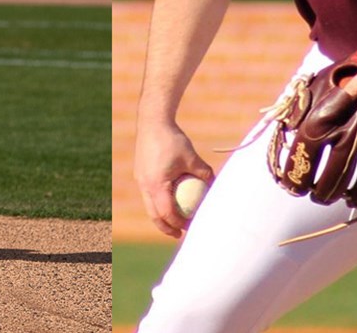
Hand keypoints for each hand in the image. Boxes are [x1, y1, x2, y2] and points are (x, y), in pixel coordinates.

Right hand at [134, 119, 212, 238]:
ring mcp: (140, 179)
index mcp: (156, 185)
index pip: (167, 213)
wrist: (152, 121)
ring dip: (160, 214)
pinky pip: (148, 193)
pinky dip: (157, 200)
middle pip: (154, 214)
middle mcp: (144, 185)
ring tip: (173, 220)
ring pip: (149, 204)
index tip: (190, 228)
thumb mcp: (192, 158)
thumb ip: (204, 174)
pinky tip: (168, 197)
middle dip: (165, 227)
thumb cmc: (174, 140)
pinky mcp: (140, 172)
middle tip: (178, 234)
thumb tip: (217, 187)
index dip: (178, 223)